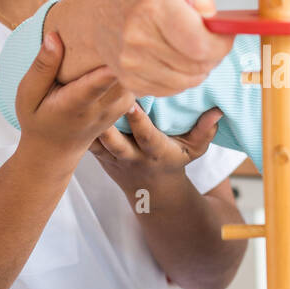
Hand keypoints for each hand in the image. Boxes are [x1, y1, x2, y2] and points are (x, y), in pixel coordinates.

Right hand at [15, 31, 135, 165]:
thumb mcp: (28, 94)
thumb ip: (42, 67)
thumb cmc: (38, 118)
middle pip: (124, 77)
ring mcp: (116, 109)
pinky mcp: (124, 107)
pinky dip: (135, 67)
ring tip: (127, 32)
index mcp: (76, 103)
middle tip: (125, 23)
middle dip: (127, 51)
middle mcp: (101, 108)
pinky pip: (137, 83)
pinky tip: (126, 51)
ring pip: (135, 79)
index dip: (111, 61)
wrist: (54, 151)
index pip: (99, 82)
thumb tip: (55, 36)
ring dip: (133, 58)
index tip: (117, 37)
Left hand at [88, 103, 224, 195]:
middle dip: (107, 124)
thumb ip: (204, 130)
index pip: (146, 138)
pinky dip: (78, 126)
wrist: (151, 192)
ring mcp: (112, 157)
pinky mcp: (99, 155)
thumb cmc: (175, 162)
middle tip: (97, 98)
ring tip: (79, 97)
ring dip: (86, 124)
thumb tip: (218, 109)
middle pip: (115, 142)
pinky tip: (71, 102)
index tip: (132, 102)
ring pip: (96, 142)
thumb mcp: (194, 150)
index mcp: (156, 153)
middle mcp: (132, 157)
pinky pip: (86, 141)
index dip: (138, 122)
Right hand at [93, 0, 233, 96]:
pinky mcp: (131, 81)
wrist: (102, 16)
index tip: (222, 33)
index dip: (221, 43)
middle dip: (213, 54)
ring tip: (190, 47)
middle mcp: (138, 37)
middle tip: (208, 39)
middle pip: (198, 65)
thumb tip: (207, 9)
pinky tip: (175, 58)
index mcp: (152, 5)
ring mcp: (132, 62)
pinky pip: (173, 90)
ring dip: (199, 67)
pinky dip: (181, 77)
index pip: (201, 44)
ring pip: (189, 81)